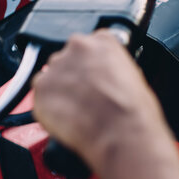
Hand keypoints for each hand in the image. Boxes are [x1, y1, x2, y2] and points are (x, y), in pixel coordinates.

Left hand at [32, 30, 166, 171]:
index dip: (96, 65)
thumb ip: (115, 70)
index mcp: (103, 42)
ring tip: (81, 113)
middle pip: (70, 59)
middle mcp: (77, 48)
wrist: (122, 136)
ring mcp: (56, 68)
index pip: (94, 44)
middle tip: (90, 98)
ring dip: (63, 92)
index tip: (99, 78)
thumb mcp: (137, 80)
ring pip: (54, 78)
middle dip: (77, 78)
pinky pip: (43, 98)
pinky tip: (71, 120)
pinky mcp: (41, 91)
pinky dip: (53, 109)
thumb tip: (107, 79)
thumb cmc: (135, 113)